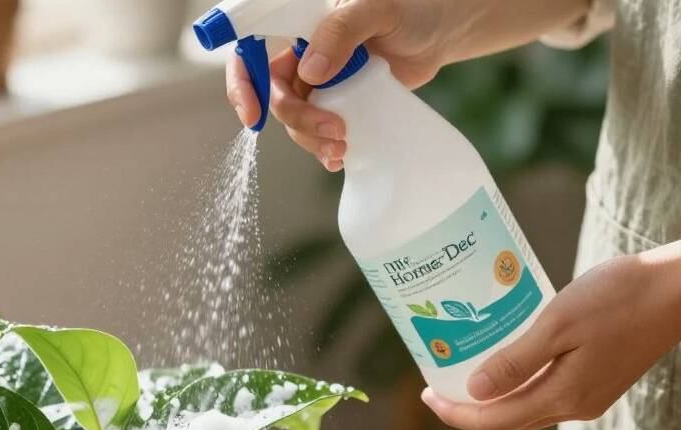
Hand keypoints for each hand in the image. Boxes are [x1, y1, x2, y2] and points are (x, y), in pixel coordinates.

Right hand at [226, 0, 449, 170]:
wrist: (442, 30)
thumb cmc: (413, 7)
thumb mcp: (378, 8)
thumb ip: (342, 31)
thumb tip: (311, 74)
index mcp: (300, 26)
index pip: (251, 51)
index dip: (243, 83)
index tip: (254, 115)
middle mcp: (304, 55)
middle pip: (276, 95)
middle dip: (297, 120)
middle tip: (334, 131)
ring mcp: (322, 83)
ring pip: (297, 120)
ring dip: (311, 140)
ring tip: (343, 147)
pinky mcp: (342, 105)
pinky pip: (320, 131)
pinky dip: (324, 148)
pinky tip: (341, 158)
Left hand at [422, 243, 680, 429]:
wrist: (673, 290)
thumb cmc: (616, 298)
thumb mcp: (557, 324)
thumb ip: (516, 361)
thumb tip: (474, 393)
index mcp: (563, 395)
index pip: (494, 421)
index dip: (455, 414)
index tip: (425, 396)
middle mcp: (575, 405)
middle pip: (507, 420)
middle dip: (467, 408)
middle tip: (435, 384)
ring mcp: (588, 395)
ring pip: (526, 408)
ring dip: (490, 398)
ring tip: (461, 372)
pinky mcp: (596, 380)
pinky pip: (544, 393)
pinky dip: (515, 385)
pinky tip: (502, 360)